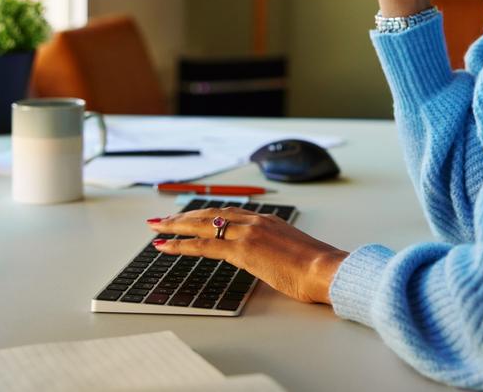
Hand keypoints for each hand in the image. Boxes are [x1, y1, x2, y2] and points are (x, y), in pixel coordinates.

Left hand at [148, 207, 347, 304]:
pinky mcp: (242, 249)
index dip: (205, 215)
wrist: (325, 269)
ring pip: (202, 224)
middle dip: (183, 216)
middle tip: (162, 219)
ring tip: (157, 228)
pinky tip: (165, 247)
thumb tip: (270, 260)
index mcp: (268, 220)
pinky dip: (180, 245)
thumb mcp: (292, 253)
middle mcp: (255, 221)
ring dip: (176, 226)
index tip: (189, 216)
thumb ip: (276, 251)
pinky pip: (203, 245)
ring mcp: (247, 233)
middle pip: (210, 214)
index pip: (228, 213)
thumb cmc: (315, 268)